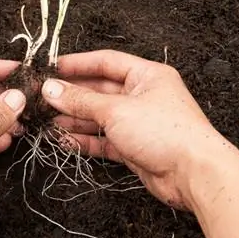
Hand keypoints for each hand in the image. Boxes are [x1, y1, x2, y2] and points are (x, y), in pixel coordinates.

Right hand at [41, 50, 223, 209]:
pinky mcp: (134, 147)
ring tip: (47, 120)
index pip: (105, 62)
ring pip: (99, 116)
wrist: (194, 175)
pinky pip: (104, 139)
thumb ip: (81, 100)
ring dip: (74, 119)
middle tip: (43, 97)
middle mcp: (142, 96)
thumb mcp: (116, 109)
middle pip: (99, 90)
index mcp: (146, 75)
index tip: (52, 67)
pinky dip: (85, 140)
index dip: (77, 63)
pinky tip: (65, 139)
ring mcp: (138, 122)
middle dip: (71, 95)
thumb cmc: (165, 131)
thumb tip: (52, 89)